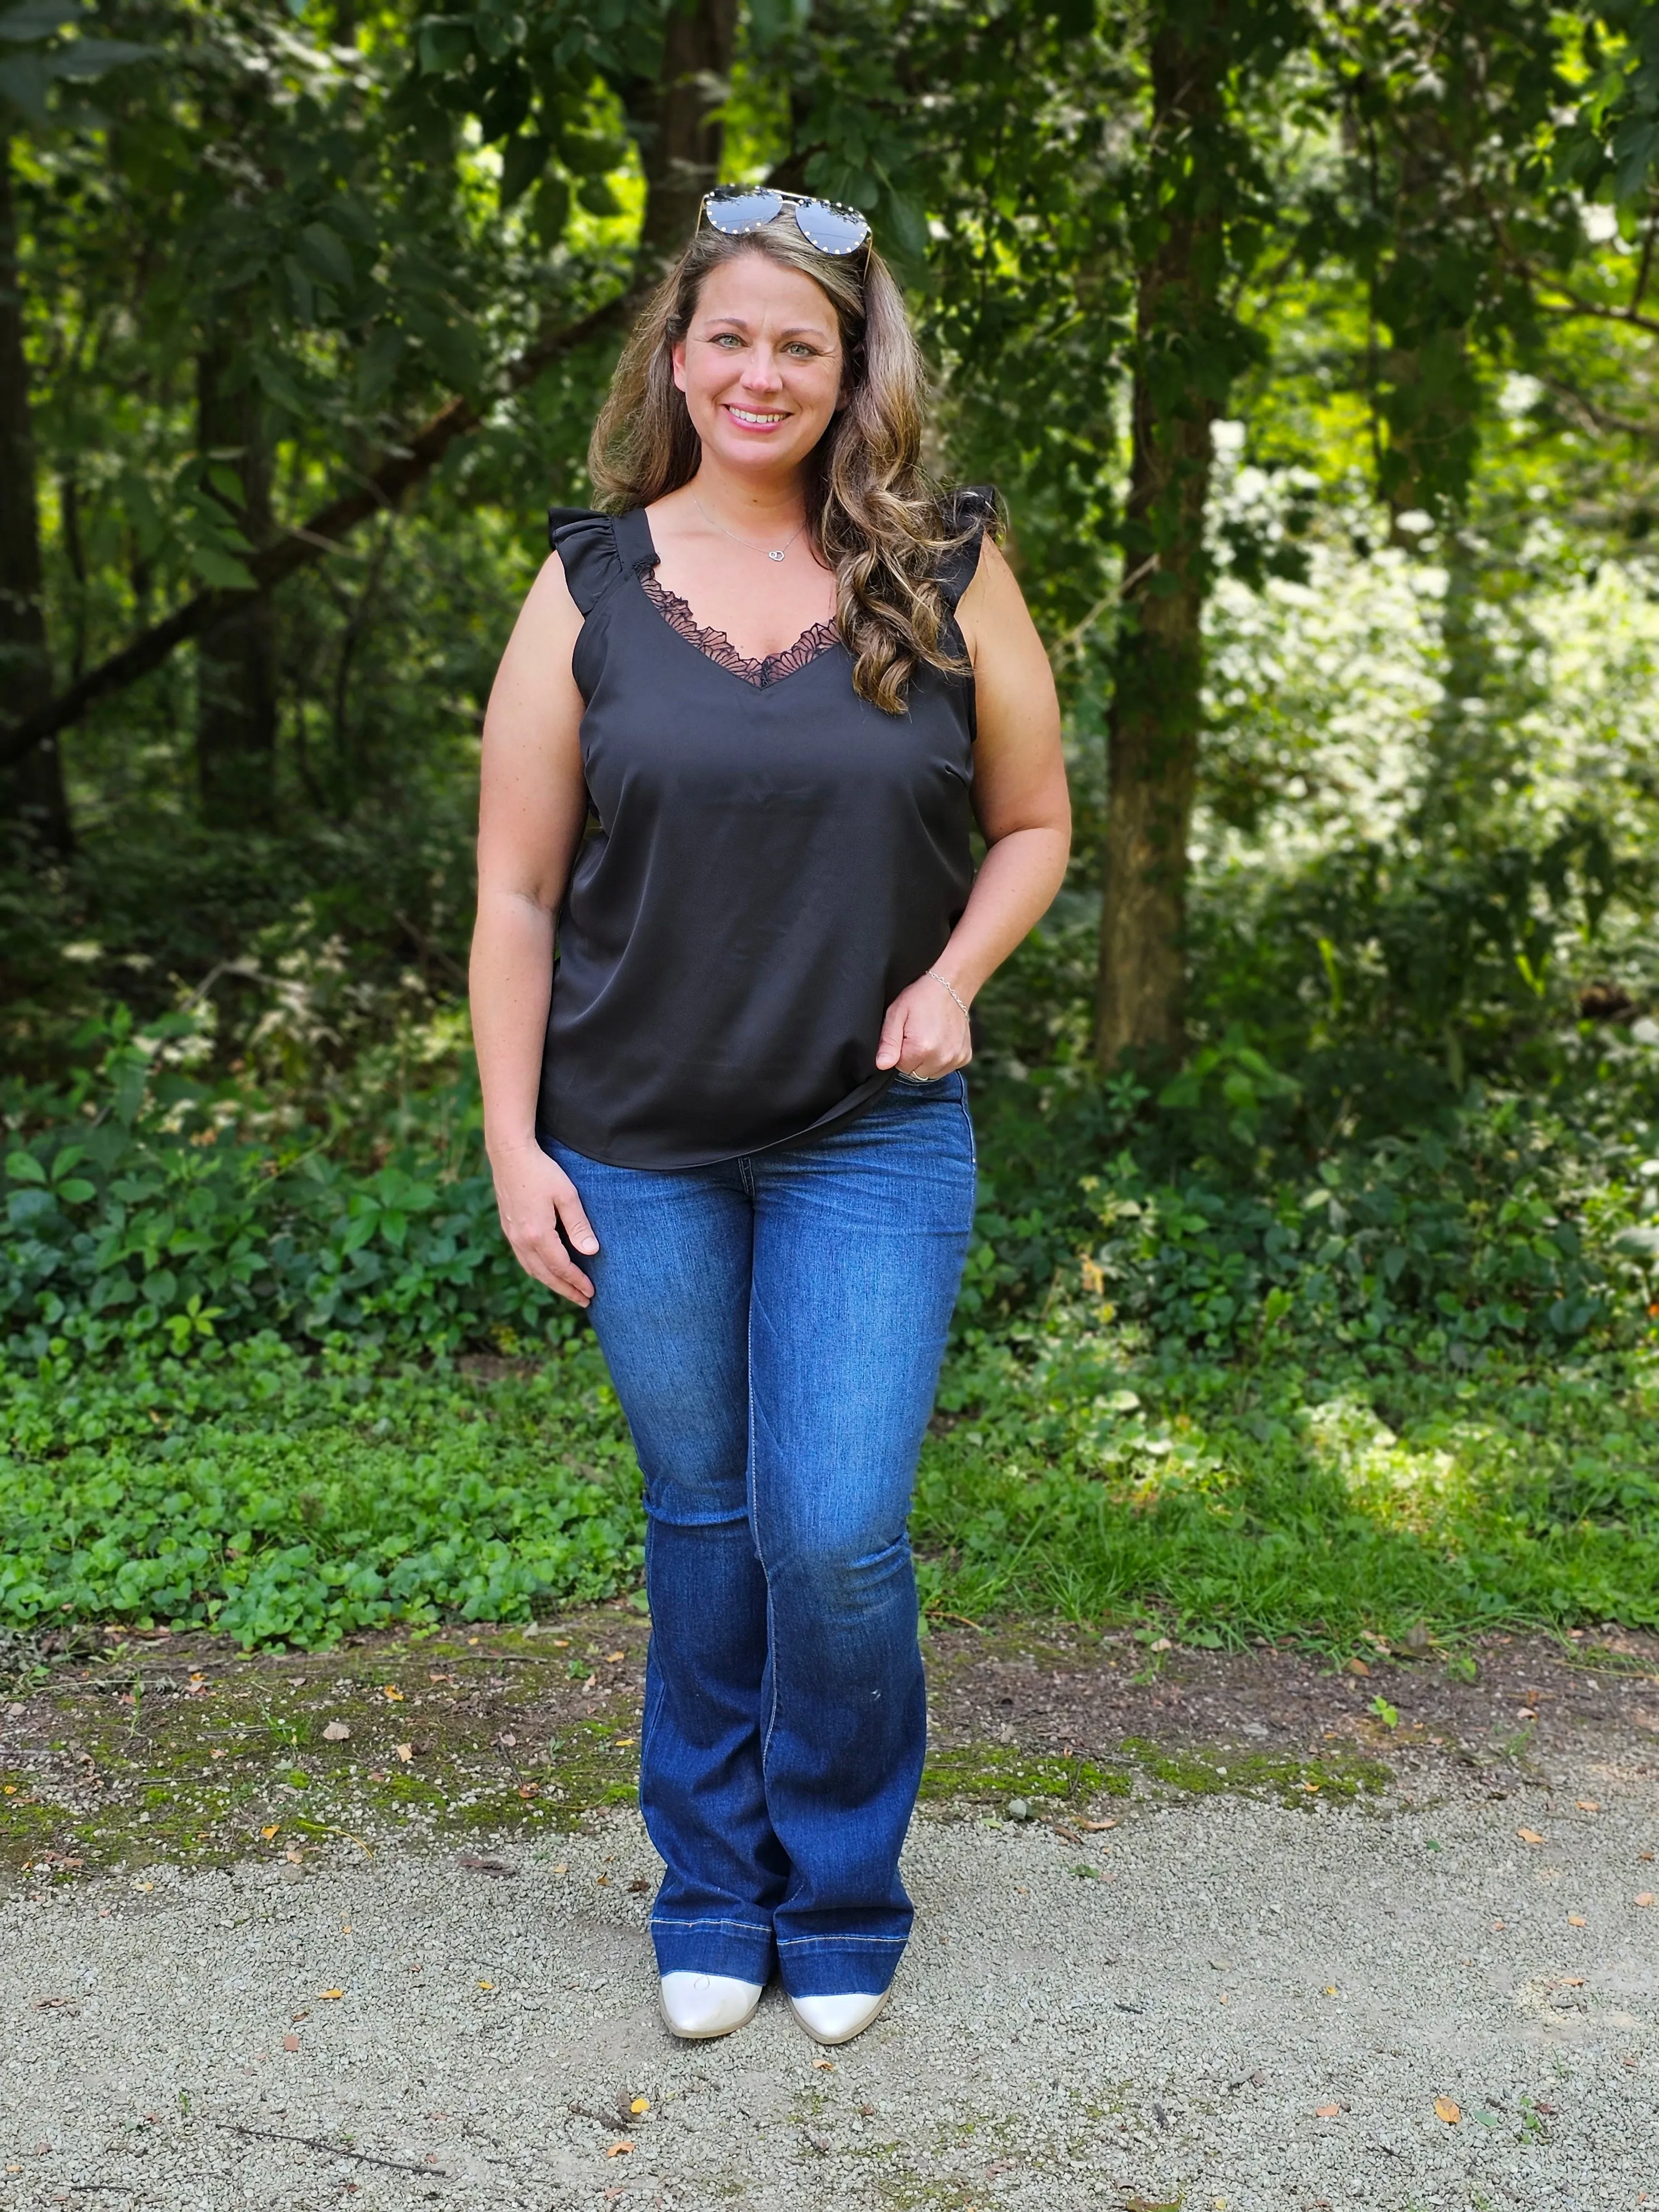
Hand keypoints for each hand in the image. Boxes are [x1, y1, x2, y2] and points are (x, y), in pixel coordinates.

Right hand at [487, 1140, 598, 1307]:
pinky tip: (547, 1269)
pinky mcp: (508, 1228)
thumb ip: (579, 1225)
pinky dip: (537, 1270)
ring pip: (531, 1269)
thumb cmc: (542, 1171)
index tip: (591, 1292)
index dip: (576, 1281)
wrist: (509, 1154)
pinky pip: (523, 1258)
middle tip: (583, 1301)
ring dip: (550, 1283)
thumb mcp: (567, 1195)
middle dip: (565, 1290)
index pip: (561, 1267)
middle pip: (545, 1275)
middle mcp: (521, 1240)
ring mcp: (511, 1235)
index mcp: (538, 1234)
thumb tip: (592, 1252)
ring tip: (567, 1290)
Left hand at [875, 970, 972, 1078]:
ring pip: (931, 1073)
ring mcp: (955, 1058)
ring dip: (927, 1061)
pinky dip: (941, 1058)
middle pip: (916, 1073)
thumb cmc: (920, 998)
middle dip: (913, 1058)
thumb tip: (882, 1065)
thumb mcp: (896, 1014)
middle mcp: (941, 1057)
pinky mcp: (965, 1057)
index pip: (900, 1067)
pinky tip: (941, 1040)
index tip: (905, 1035)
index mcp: (921, 1049)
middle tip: (917, 1034)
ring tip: (929, 1037)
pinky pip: (946, 1068)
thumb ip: (888, 1042)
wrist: (951, 986)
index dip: (899, 1052)